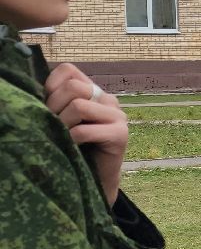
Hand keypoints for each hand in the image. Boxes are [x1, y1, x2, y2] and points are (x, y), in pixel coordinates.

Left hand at [43, 64, 129, 203]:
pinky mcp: (120, 134)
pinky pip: (85, 130)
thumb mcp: (63, 119)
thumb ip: (56, 102)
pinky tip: (72, 146)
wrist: (96, 178)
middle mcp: (108, 99)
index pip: (69, 71)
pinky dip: (71, 139)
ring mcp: (117, 116)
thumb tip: (31, 91)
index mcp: (93, 91)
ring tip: (62, 136)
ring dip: (63, 123)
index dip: (51, 85)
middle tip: (52, 124)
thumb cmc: (76, 147)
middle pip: (74, 87)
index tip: (47, 106)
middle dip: (54, 106)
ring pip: (79, 106)